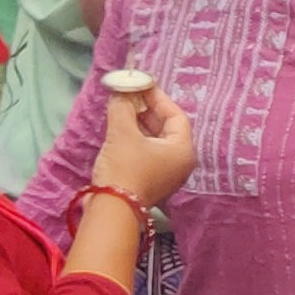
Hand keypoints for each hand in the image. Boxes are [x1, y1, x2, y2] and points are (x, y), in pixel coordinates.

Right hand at [89, 77, 197, 210]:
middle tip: (128, 95)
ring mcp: (165, 173)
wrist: (111, 209)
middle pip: (166, 127)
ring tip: (121, 107)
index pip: (176, 115)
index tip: (140, 85)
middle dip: (146, 109)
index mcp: (183, 150)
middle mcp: (179, 162)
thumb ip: (123, 108)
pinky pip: (146, 151)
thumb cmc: (124, 169)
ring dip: (138, 123)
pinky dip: (134, 138)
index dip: (158, 98)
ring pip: (154, 139)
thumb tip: (121, 92)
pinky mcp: (149, 180)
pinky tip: (119, 127)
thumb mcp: (123, 134)